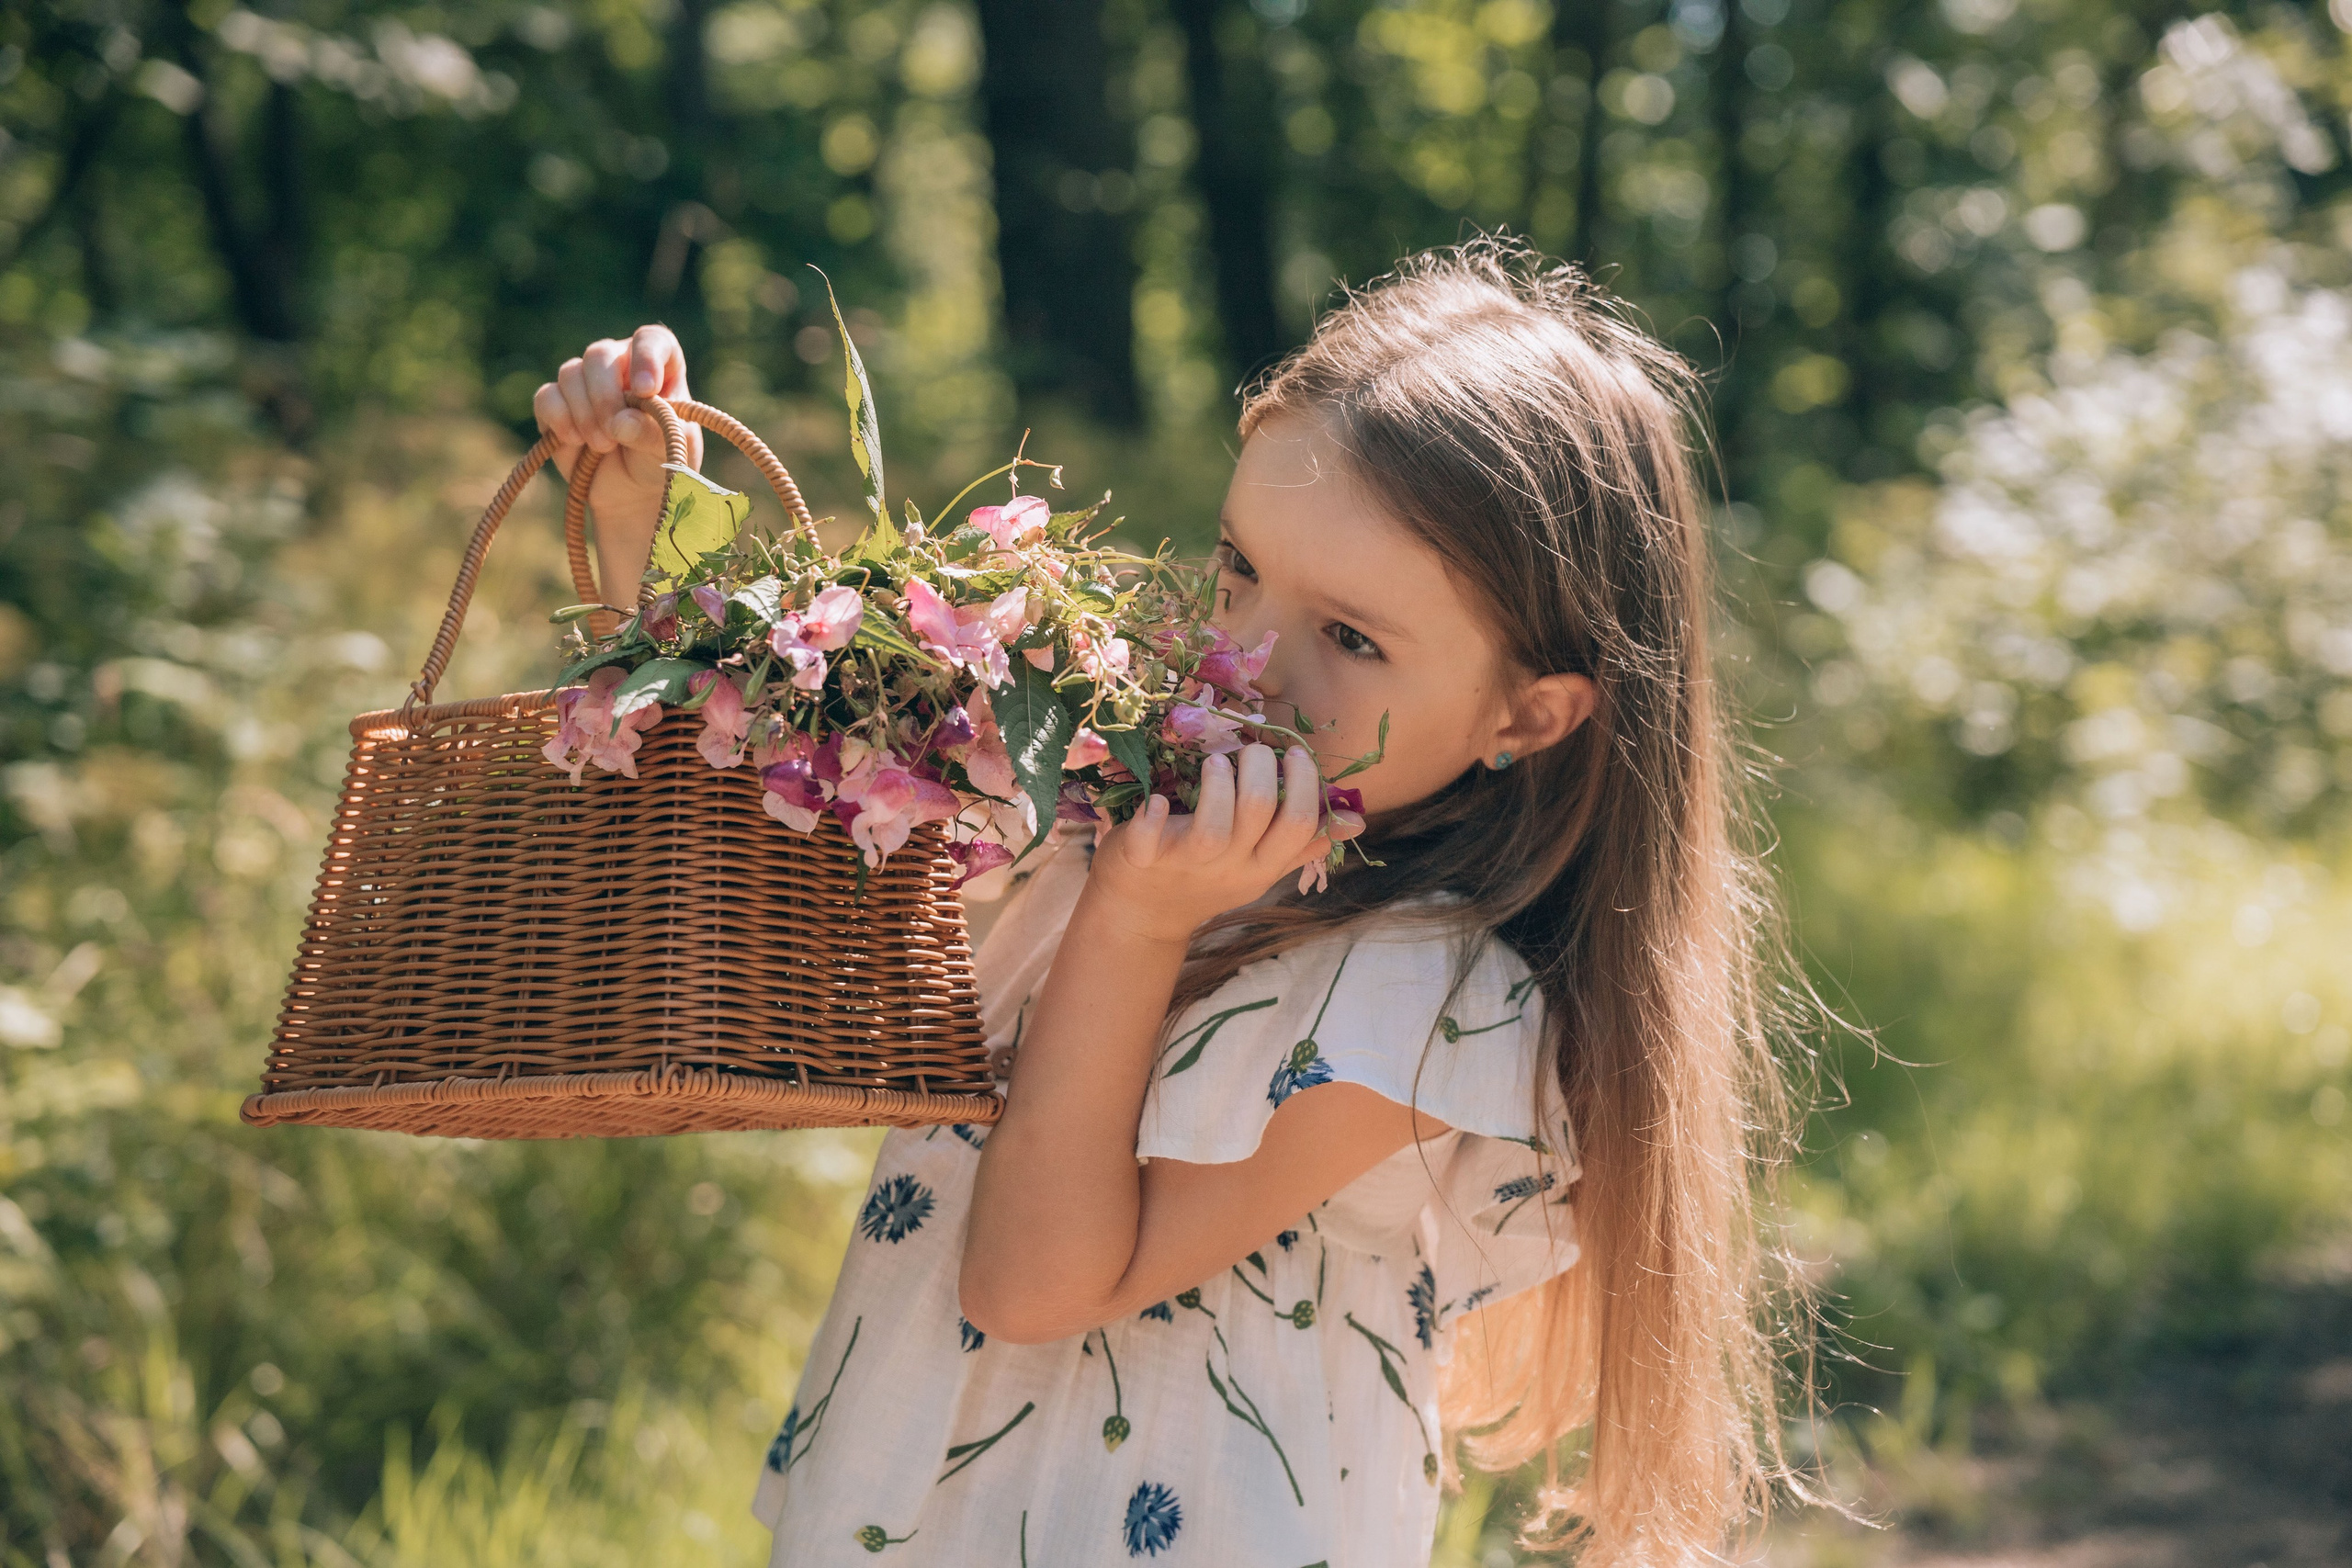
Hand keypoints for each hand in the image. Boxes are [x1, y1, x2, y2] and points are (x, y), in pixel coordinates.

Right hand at [532, 325, 705, 599]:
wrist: (634, 495)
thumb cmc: (661, 463)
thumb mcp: (671, 451)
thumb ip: (653, 433)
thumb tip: (621, 422)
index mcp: (659, 367)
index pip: (651, 339)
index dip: (646, 357)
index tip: (646, 390)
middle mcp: (620, 365)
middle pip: (599, 354)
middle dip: (604, 396)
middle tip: (613, 435)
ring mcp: (586, 382)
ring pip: (570, 373)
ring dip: (584, 412)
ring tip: (602, 446)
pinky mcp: (557, 404)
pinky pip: (546, 397)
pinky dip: (558, 418)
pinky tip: (574, 440)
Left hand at [1085, 743, 1331, 944]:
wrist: (1144, 916)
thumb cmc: (1208, 878)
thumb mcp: (1261, 867)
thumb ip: (1303, 842)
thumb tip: (1357, 820)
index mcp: (1264, 866)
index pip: (1299, 825)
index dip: (1304, 783)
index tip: (1293, 753)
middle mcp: (1231, 866)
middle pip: (1259, 814)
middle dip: (1261, 769)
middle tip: (1254, 748)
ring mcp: (1187, 864)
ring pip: (1213, 828)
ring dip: (1217, 785)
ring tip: (1216, 761)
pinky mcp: (1143, 859)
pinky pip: (1148, 841)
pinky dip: (1152, 819)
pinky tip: (1156, 801)